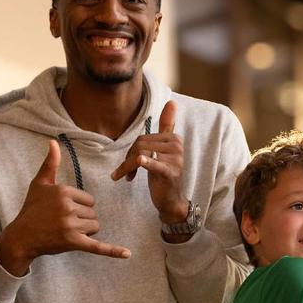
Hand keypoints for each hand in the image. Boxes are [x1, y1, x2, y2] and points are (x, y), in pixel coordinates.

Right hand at [0, 140, 130, 275]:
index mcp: (64, 191)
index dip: (79, 206)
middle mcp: (68, 207)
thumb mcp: (39, 184)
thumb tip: (53, 141)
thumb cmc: (31, 209)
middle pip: (93, 214)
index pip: (89, 200)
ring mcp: (70, 225)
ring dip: (85, 231)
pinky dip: (113, 251)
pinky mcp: (73, 242)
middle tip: (62, 223)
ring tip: (66, 232)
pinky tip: (127, 254)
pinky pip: (97, 246)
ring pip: (95, 227)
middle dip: (82, 220)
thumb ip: (50, 163)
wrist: (21, 236)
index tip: (62, 211)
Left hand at [110, 100, 187, 222]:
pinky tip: (135, 168)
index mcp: (174, 138)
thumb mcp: (165, 150)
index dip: (132, 151)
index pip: (143, 138)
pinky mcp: (170, 172)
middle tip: (126, 172)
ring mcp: (175, 158)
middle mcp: (176, 145)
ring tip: (126, 177)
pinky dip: (141, 164)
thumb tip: (171, 101)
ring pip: (139, 154)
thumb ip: (168, 126)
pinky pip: (151, 163)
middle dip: (128, 159)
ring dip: (127, 167)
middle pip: (140, 145)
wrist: (171, 200)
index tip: (130, 164)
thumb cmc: (164, 174)